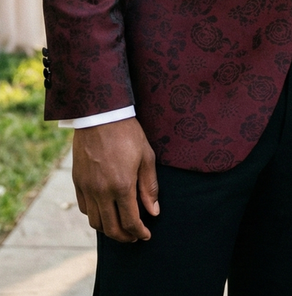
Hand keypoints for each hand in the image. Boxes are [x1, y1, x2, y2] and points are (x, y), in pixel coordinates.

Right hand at [72, 117, 158, 242]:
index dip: (139, 232)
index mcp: (121, 186)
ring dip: (108, 229)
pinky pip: (84, 208)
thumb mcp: (146, 157)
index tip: (146, 235)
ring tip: (120, 226)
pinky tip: (105, 210)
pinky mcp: (77, 182)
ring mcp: (87, 188)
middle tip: (134, 236)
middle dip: (124, 237)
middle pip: (111, 228)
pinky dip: (95, 215)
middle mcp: (101, 191)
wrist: (100, 115)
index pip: (130, 221)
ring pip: (95, 222)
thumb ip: (149, 187)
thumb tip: (153, 212)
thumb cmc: (127, 133)